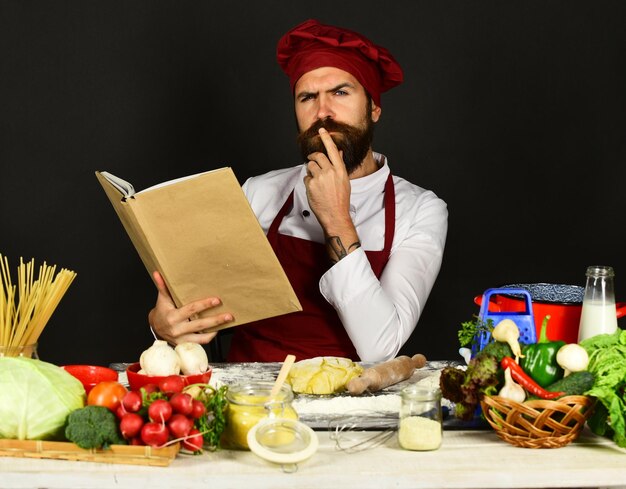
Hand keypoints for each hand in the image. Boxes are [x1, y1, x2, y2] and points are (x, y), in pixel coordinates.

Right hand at [147, 271, 233, 344]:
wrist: (156, 328)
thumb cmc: (162, 311)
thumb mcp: (162, 299)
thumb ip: (162, 286)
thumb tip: (158, 273)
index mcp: (172, 317)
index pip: (191, 309)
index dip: (204, 305)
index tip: (217, 300)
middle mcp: (177, 330)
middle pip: (200, 324)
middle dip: (216, 320)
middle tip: (229, 315)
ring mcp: (181, 339)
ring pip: (202, 337)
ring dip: (216, 330)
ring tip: (227, 323)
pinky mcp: (185, 345)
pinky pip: (200, 342)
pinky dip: (210, 336)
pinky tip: (218, 329)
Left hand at [304, 128, 360, 261]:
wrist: (335, 215)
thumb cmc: (341, 199)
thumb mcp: (344, 180)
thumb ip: (339, 165)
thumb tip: (339, 152)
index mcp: (340, 170)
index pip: (332, 149)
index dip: (326, 138)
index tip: (321, 129)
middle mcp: (330, 171)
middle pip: (318, 156)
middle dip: (313, 155)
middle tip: (311, 157)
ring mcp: (320, 177)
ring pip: (310, 165)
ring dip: (311, 170)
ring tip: (316, 180)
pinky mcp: (311, 184)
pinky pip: (306, 177)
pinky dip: (308, 181)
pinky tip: (314, 190)